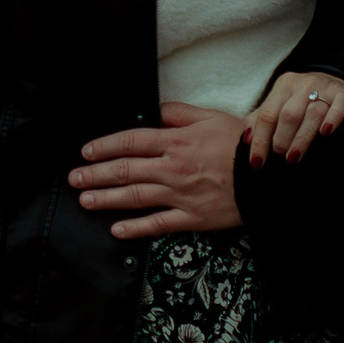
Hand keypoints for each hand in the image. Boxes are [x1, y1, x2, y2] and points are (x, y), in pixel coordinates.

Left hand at [69, 102, 243, 237]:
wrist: (269, 177)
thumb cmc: (242, 144)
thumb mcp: (211, 117)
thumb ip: (178, 113)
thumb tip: (153, 112)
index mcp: (176, 142)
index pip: (131, 142)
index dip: (105, 147)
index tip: (86, 152)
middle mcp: (172, 169)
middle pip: (126, 171)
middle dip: (95, 175)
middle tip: (74, 178)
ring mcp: (181, 196)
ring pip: (135, 198)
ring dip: (106, 199)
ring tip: (85, 200)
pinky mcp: (192, 218)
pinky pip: (158, 224)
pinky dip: (135, 228)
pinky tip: (116, 230)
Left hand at [243, 71, 343, 168]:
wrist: (335, 79)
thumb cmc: (302, 99)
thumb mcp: (280, 102)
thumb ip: (261, 118)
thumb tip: (247, 139)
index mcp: (283, 86)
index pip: (266, 115)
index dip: (260, 140)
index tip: (257, 162)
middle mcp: (302, 84)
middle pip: (288, 114)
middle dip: (281, 139)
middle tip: (281, 159)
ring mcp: (324, 87)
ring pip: (312, 112)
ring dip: (302, 137)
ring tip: (294, 157)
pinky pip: (339, 105)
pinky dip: (333, 119)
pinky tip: (326, 133)